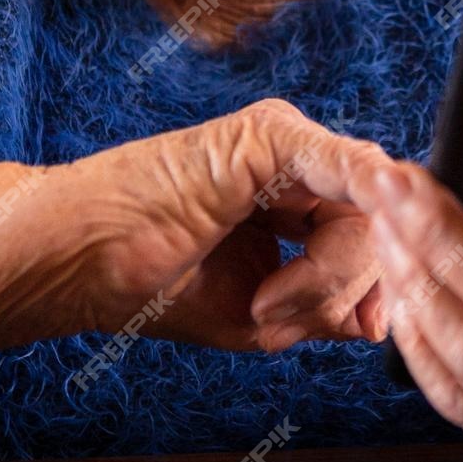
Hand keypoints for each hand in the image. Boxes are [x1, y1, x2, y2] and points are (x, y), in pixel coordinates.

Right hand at [0, 99, 394, 389]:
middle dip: (349, 285)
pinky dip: (360, 200)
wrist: (77, 260)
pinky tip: (342, 227)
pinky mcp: (269, 133)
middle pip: (383, 226)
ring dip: (324, 273)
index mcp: (302, 202)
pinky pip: (344, 164)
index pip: (379, 240)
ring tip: (260, 300)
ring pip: (367, 210)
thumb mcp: (262, 315)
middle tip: (276, 315)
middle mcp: (302, 166)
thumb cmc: (152, 286)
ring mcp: (288, 144)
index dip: (381, 286)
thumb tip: (385, 317)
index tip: (360, 328)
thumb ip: (331, 307)